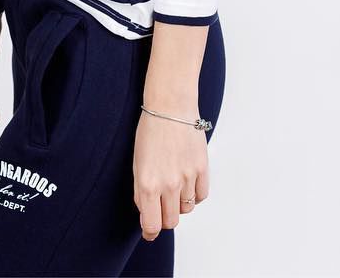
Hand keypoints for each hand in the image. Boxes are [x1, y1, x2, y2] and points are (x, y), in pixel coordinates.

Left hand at [132, 108, 209, 239]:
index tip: (149, 231)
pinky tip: (187, 182)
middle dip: (164, 217)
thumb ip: (141, 191)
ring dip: (179, 204)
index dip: (149, 232)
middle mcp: (168, 184)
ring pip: (186, 209)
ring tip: (173, 185)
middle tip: (160, 207)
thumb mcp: (137, 162)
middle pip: (171, 221)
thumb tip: (147, 214)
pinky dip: (194, 195)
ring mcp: (187, 177)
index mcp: (147, 183)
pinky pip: (201, 196)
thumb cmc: (150, 131)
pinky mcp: (202, 169)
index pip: (151, 224)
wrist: (170, 106)